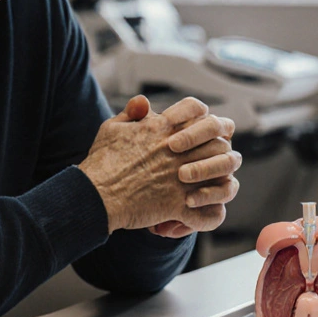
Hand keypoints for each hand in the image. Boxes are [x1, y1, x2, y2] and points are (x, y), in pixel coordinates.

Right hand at [79, 96, 240, 233]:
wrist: (95, 194)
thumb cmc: (101, 162)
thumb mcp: (112, 128)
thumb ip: (132, 113)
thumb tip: (144, 102)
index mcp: (162, 130)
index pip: (197, 109)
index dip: (202, 115)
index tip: (198, 126)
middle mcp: (177, 151)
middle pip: (218, 142)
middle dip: (218, 149)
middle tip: (211, 158)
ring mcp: (181, 179)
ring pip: (222, 173)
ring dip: (220, 178)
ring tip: (210, 184)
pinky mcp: (179, 204)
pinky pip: (209, 212)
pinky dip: (209, 214)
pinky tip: (200, 212)